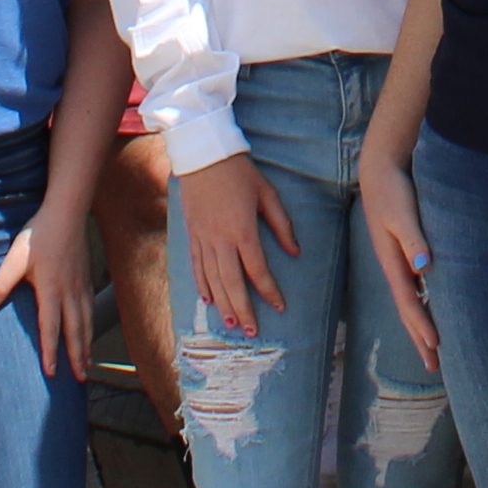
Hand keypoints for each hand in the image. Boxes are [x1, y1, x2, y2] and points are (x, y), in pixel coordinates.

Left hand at [0, 202, 96, 382]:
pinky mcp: (86, 277)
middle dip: (77, 357)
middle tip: (79, 379)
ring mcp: (81, 286)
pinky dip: (92, 326)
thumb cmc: (40, 234)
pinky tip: (90, 331)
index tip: (51, 374)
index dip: (50, 352)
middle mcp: (70, 292)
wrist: (68, 211)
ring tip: (88, 365)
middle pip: (75, 331)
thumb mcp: (15, 257)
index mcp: (51, 290)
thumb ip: (0, 283)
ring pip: (86, 322)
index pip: (51, 328)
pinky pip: (91, 309)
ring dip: (87, 345)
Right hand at [173, 150, 297, 338]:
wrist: (203, 155)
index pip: (257, 270)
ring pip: (212, 280)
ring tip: (232, 324)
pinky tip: (208, 300)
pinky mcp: (192, 235)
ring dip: (223, 304)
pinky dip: (202, 285)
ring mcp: (203, 239)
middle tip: (253, 332)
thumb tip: (296, 253)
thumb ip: (282, 225)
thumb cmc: (240, 172)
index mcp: (242, 230)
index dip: (269, 291)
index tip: (279, 307)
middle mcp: (220, 239)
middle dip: (243, 309)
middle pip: (232, 283)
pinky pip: (196, 266)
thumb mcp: (267, 193)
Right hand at [357, 144, 438, 373]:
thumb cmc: (394, 191)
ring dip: (421, 327)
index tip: (436, 346)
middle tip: (435, 367)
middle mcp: (394, 267)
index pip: (409, 301)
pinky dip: (422, 305)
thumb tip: (422, 267)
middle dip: (420, 338)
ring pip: (411, 302)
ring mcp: (397, 261)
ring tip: (433, 350)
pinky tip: (431, 310)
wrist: (381, 170)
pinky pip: (414, 289)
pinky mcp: (403, 252)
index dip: (422, 324)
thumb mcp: (403, 212)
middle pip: (408, 310)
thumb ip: (413, 238)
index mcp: (393, 262)